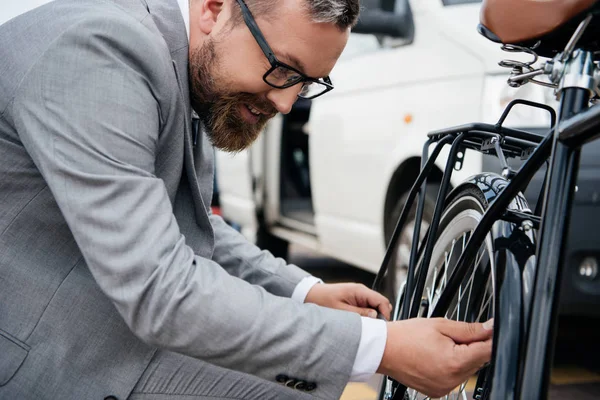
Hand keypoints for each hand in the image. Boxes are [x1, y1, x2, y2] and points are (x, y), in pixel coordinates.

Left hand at [304, 282, 391, 319]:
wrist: (312, 295)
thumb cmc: (324, 301)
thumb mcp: (341, 311)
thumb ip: (360, 314)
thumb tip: (376, 316)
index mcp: (360, 291)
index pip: (382, 301)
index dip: (385, 314)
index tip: (382, 327)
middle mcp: (362, 291)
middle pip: (381, 303)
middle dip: (381, 316)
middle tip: (374, 328)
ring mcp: (359, 295)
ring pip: (375, 306)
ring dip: (374, 316)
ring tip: (366, 326)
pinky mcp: (356, 299)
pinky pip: (367, 307)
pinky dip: (368, 315)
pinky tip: (362, 322)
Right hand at [378, 317, 492, 397]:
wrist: (383, 349)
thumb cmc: (407, 335)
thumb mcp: (440, 325)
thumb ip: (469, 329)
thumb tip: (490, 328)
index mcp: (454, 362)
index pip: (487, 351)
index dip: (488, 338)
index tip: (487, 329)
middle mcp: (451, 379)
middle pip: (478, 361)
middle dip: (472, 346)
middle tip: (453, 334)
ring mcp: (444, 388)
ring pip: (466, 370)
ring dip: (462, 357)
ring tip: (440, 345)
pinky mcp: (437, 391)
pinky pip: (454, 378)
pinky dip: (451, 366)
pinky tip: (436, 356)